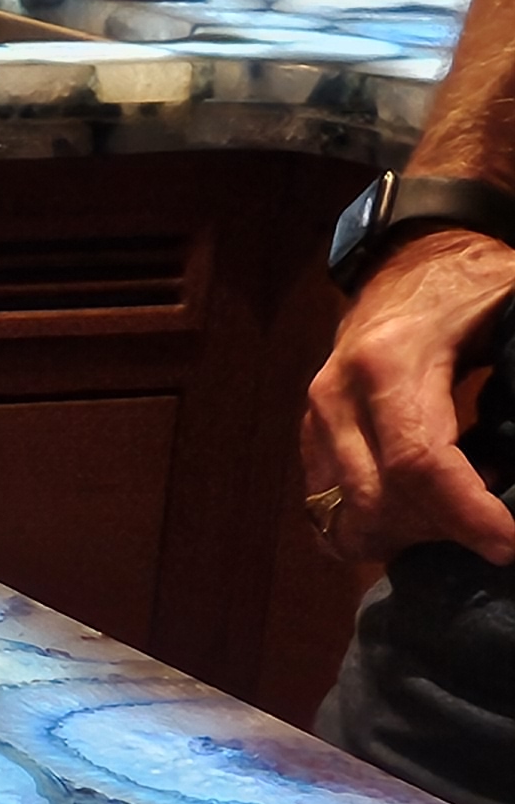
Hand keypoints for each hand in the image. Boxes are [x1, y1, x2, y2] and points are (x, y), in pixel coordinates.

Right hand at [301, 227, 514, 566]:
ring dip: (407, 536)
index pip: (418, 463)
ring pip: (347, 517)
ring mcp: (314, 420)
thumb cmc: (468, 283)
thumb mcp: (512, 309)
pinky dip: (373, 531)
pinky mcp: (308, 438)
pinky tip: (418, 519)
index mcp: (389, 364)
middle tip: (493, 531)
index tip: (508, 545)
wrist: (405, 258)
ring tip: (458, 517)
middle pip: (378, 502)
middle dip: (440, 532)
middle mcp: (337, 397)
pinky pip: (328, 513)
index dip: (466, 514)